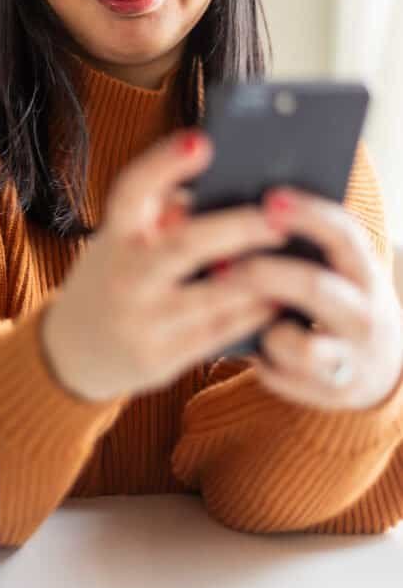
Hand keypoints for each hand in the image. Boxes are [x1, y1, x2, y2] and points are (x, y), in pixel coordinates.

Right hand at [41, 129, 286, 402]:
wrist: (74, 351)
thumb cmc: (115, 277)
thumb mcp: (121, 239)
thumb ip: (161, 211)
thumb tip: (225, 184)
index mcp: (114, 236)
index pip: (131, 191)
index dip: (164, 164)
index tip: (202, 141)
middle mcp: (124, 276)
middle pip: (185, 245)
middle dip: (240, 228)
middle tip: (281, 215)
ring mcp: (140, 321)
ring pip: (214, 296)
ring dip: (260, 277)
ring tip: (296, 256)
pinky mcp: (160, 359)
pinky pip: (219, 334)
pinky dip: (254, 314)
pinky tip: (280, 298)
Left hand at [226, 187, 402, 409]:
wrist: (371, 365)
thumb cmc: (327, 300)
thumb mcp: (328, 269)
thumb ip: (290, 243)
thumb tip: (216, 211)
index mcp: (363, 270)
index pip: (344, 234)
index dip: (308, 214)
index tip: (269, 198)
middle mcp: (364, 313)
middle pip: (314, 287)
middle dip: (263, 273)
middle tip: (220, 265)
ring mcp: (350, 355)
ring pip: (296, 343)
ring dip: (260, 327)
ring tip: (238, 313)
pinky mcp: (328, 390)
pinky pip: (278, 373)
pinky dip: (259, 359)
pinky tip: (253, 348)